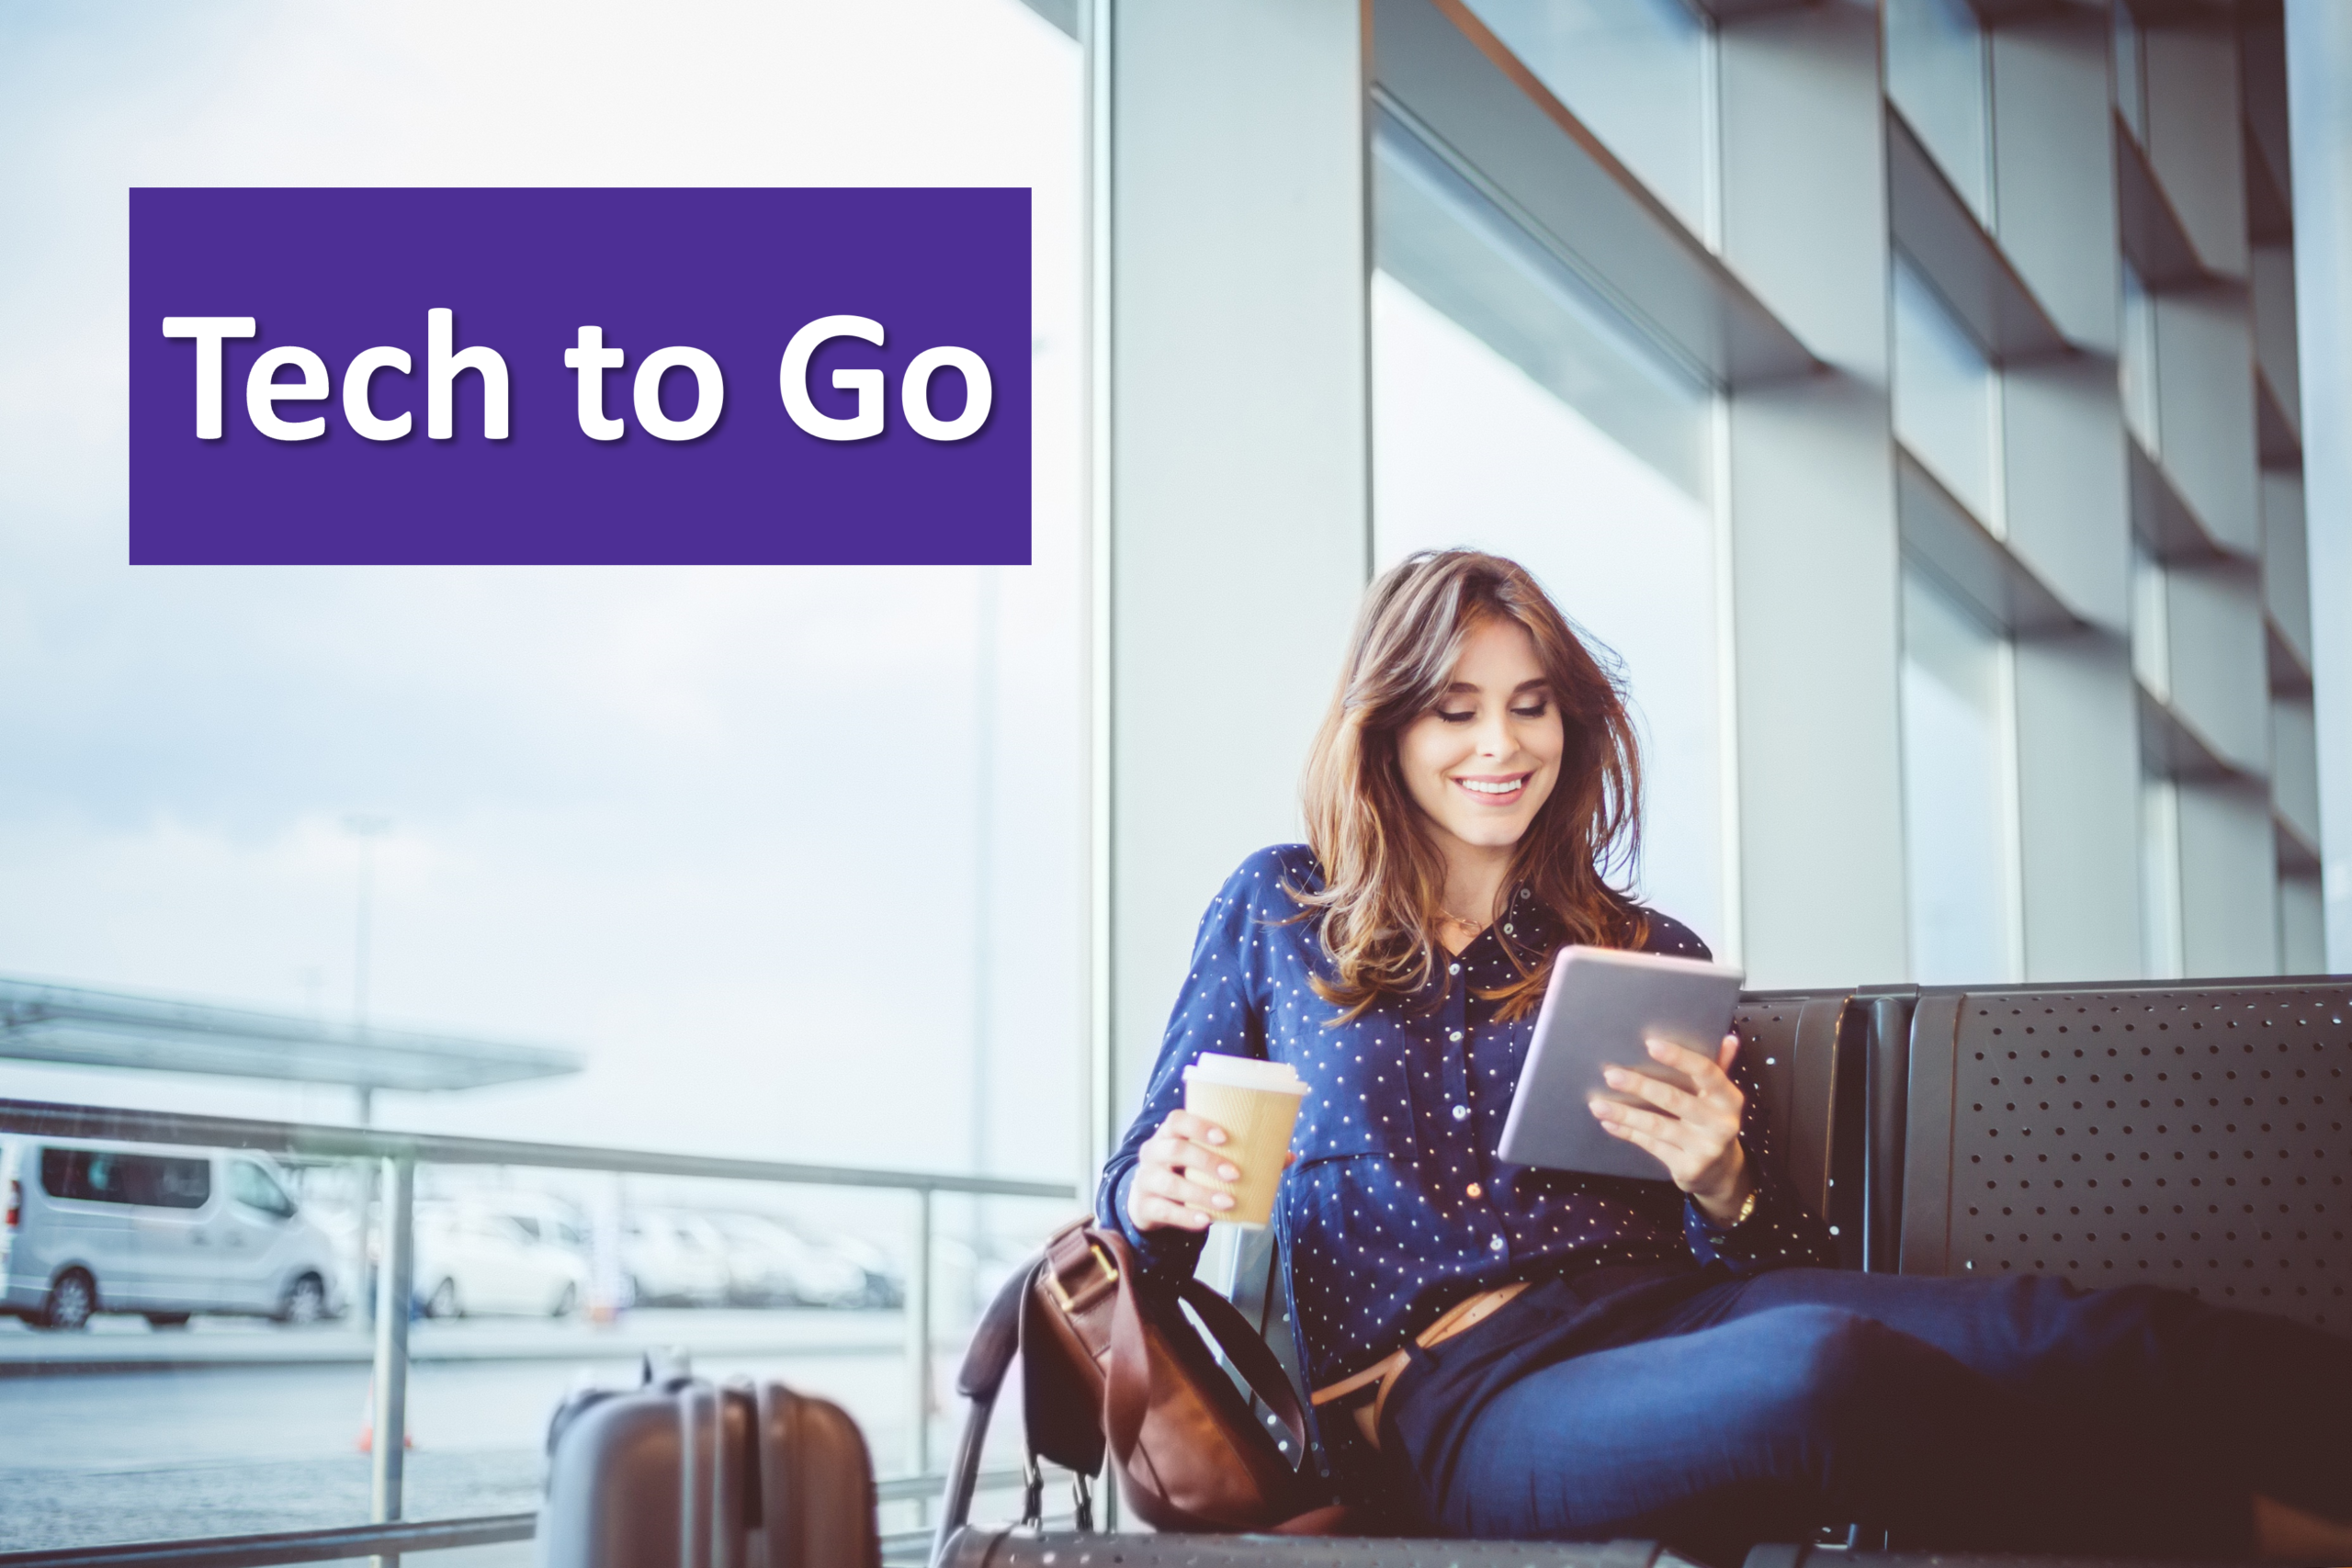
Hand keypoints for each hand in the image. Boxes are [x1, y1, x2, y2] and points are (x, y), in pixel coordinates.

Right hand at [1125, 1109, 1295, 1231]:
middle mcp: (1153, 1153)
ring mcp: (1145, 1180)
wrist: (1148, 1200)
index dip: (1199, 1125)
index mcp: (1168, 1135)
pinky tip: (1205, 1220)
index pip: (1176, 1120)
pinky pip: (1163, 1211)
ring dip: (1201, 1193)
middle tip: (1235, 1174)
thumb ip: (1241, 1156)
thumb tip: (1287, 1156)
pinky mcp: (1144, 1206)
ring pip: (1170, 1184)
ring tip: (1228, 1203)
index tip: (1224, 1137)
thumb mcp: (1202, 1160)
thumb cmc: (1184, 1172)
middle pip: (1175, 1150)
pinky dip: (1185, 1216)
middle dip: (1207, 1161)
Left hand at [1590, 1032, 1752, 1225]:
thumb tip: (1729, 1038)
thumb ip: (1720, 1067)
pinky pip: (1651, 1145)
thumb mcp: (1719, 1097)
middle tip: (1610, 1074)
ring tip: (1597, 1104)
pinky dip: (1628, 1133)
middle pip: (1674, 1099)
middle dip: (1639, 1086)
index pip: (1706, 1072)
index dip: (1678, 1057)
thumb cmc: (1712, 1122)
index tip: (1650, 1044)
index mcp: (1729, 1098)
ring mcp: (1706, 1148)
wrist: (1722, 1171)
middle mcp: (1721, 1124)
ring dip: (1624, 1114)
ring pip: (1657, 1126)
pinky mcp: (1689, 1168)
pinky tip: (1609, 1123)